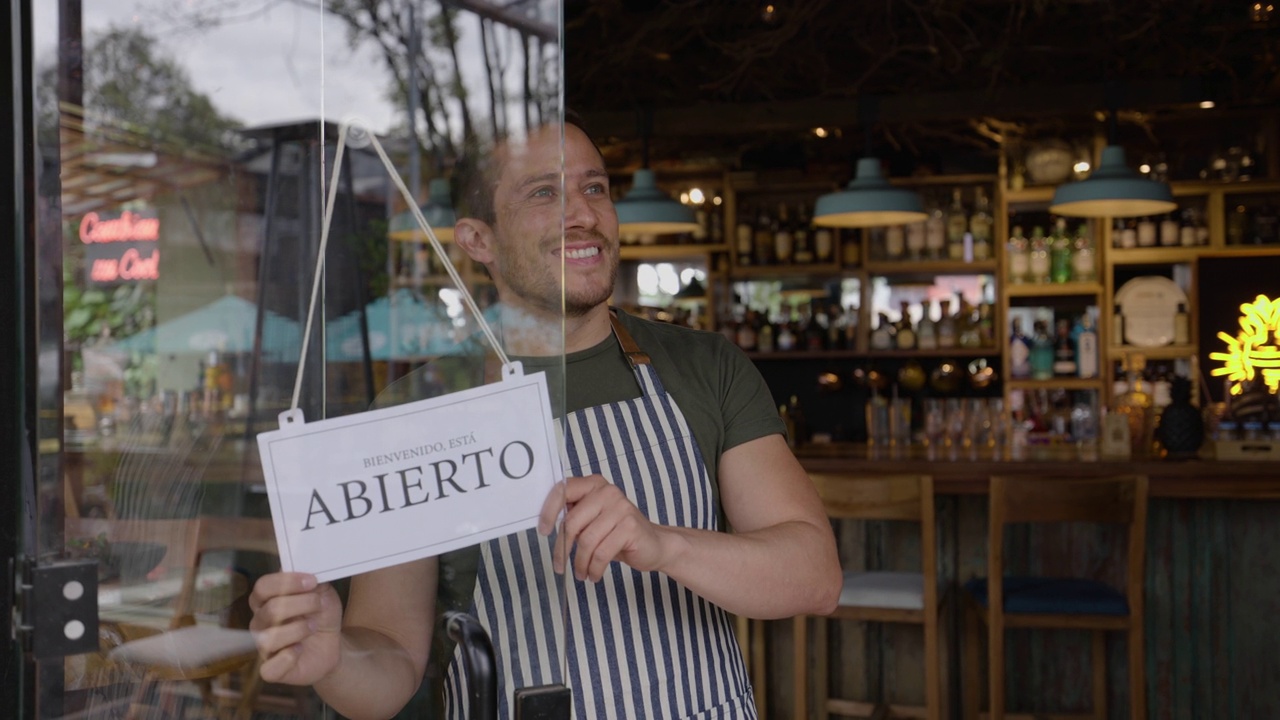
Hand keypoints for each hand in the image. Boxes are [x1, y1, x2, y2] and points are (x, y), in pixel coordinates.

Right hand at [248, 572, 342, 685]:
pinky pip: (269, 668)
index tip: (312, 581)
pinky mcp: (272, 669)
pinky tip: (300, 649)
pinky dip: (288, 657)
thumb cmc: (321, 615)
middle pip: (270, 610)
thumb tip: (304, 568)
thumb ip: (312, 581)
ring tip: (313, 626)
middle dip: (301, 604)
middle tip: (319, 604)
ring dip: (299, 629)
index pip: (262, 587)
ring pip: (269, 638)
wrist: (333, 644)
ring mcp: (264, 647)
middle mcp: (260, 623)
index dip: (286, 582)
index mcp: (267, 600)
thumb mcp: (323, 593)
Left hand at [539, 475, 675, 581]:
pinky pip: (601, 553)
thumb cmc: (618, 534)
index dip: (548, 510)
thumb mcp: (593, 521)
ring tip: (581, 573)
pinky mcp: (630, 526)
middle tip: (560, 566)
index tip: (543, 531)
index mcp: (594, 485)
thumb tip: (546, 524)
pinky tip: (594, 574)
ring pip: (586, 540)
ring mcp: (621, 508)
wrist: (654, 544)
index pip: (563, 489)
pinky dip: (594, 568)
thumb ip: (574, 517)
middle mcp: (607, 491)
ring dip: (580, 563)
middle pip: (572, 521)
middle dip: (563, 549)